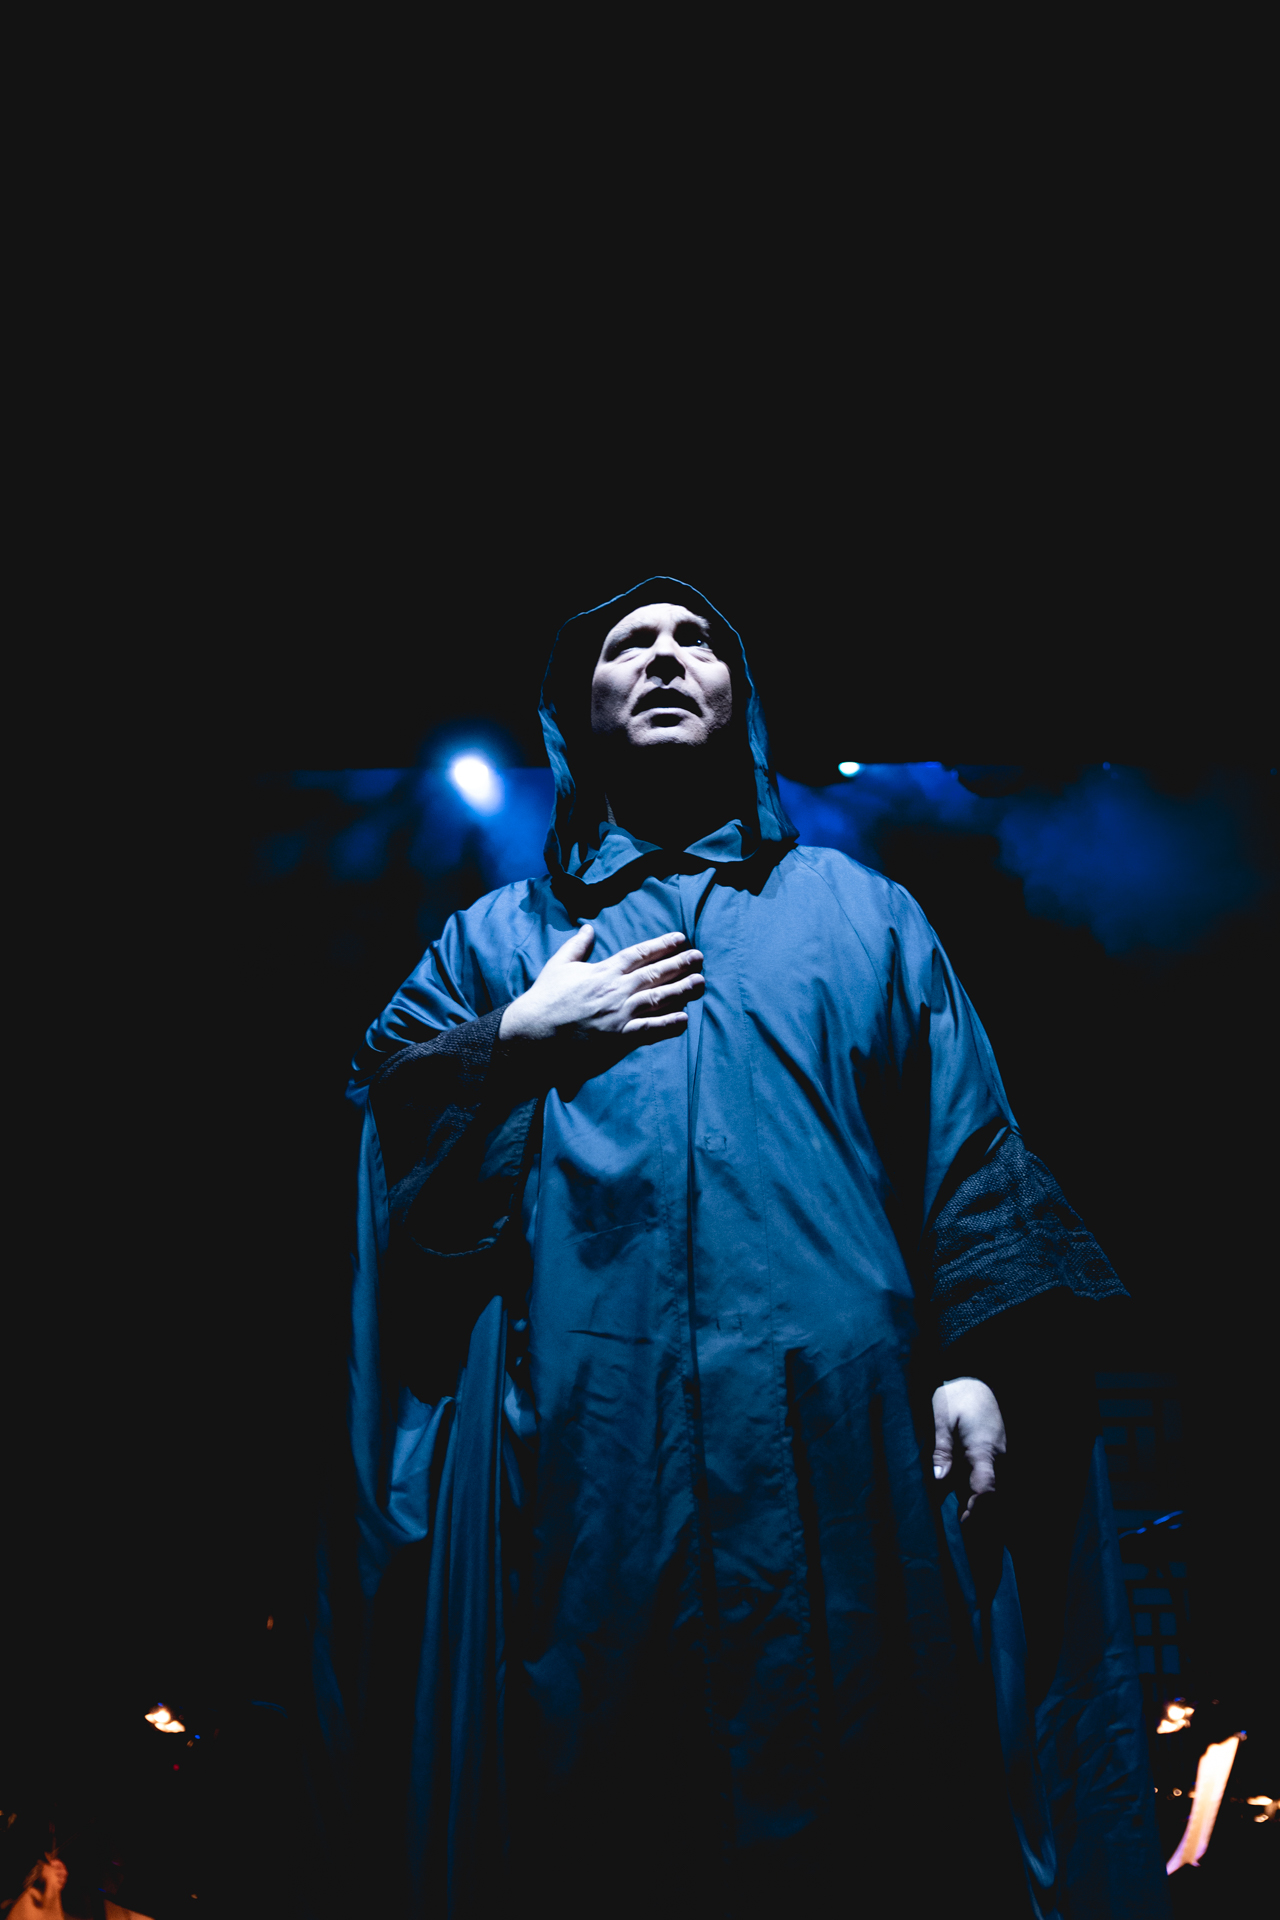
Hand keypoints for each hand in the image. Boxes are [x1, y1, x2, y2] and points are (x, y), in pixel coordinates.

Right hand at [498, 925, 703, 1045]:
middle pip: (655, 973)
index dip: (663, 945)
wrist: (534, 1032)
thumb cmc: (544, 998)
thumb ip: (577, 946)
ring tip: (701, 983)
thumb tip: (588, 927)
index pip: (640, 953)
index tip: (681, 938)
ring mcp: (619, 1014)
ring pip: (658, 998)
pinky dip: (668, 1024)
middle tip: (700, 958)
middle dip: (681, 964)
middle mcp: (616, 989)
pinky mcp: (618, 1038)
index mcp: (603, 970)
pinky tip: (685, 1019)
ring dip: (682, 990)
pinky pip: (649, 1029)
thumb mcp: (559, 965)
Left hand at [932, 1376, 1005, 1522]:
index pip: (986, 1488)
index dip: (977, 1509)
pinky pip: (992, 1485)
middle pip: (995, 1498)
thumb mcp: (942, 1420)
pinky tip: (969, 1511)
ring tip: (967, 1529)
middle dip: (982, 1519)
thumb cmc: (956, 1398)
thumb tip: (938, 1480)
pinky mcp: (995, 1460)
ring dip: (984, 1511)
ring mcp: (999, 1460)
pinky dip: (983, 1499)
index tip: (963, 1523)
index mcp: (983, 1450)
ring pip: (996, 1494)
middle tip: (964, 1536)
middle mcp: (997, 1459)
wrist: (976, 1382)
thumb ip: (941, 1450)